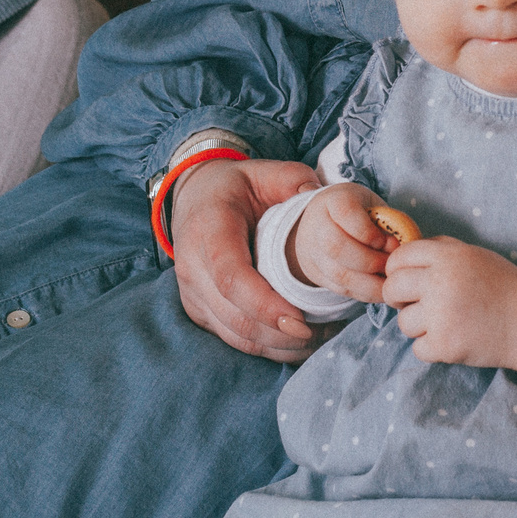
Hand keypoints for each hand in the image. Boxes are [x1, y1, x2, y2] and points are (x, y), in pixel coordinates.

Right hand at [168, 157, 326, 361]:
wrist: (193, 197)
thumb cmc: (234, 187)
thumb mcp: (263, 171)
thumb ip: (293, 179)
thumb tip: (320, 195)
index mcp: (209, 229)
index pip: (231, 277)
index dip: (265, 304)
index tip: (300, 320)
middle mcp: (192, 266)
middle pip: (235, 315)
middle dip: (281, 333)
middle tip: (324, 331)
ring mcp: (192, 293)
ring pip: (234, 334)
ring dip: (277, 344)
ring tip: (318, 338)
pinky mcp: (198, 310)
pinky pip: (232, 337)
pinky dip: (266, 346)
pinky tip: (297, 341)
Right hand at [287, 182, 399, 304]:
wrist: (319, 221)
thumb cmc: (356, 212)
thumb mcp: (371, 205)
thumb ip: (388, 221)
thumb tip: (404, 246)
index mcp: (333, 200)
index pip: (345, 213)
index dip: (369, 232)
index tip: (388, 241)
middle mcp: (317, 225)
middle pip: (336, 246)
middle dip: (369, 260)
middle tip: (390, 265)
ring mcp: (313, 251)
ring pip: (338, 273)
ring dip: (369, 283)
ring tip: (390, 283)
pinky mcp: (316, 273)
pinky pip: (340, 288)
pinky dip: (364, 293)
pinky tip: (380, 290)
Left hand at [381, 236, 516, 372]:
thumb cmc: (504, 287)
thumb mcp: (475, 255)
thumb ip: (440, 250)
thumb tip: (404, 256)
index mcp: (448, 257)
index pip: (399, 258)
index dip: (397, 270)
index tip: (405, 280)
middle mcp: (440, 282)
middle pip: (392, 288)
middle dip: (397, 298)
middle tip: (413, 304)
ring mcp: (441, 316)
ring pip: (403, 322)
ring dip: (418, 325)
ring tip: (444, 323)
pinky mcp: (445, 345)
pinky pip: (417, 348)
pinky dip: (432, 348)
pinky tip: (452, 339)